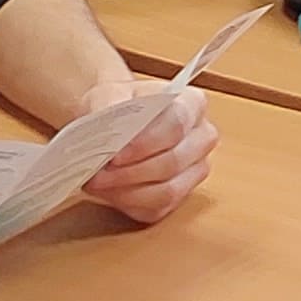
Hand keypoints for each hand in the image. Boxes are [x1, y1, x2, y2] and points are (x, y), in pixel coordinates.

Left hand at [72, 81, 217, 225]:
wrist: (113, 123)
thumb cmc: (117, 106)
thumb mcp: (107, 92)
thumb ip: (110, 100)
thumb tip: (114, 116)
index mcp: (192, 104)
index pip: (177, 123)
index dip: (145, 141)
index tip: (116, 152)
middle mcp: (202, 137)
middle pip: (173, 161)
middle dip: (132, 171)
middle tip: (99, 171)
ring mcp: (194, 170)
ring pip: (168, 190)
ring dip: (128, 190)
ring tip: (98, 181)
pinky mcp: (179, 196)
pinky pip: (158, 208)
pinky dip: (128, 203)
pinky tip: (108, 190)